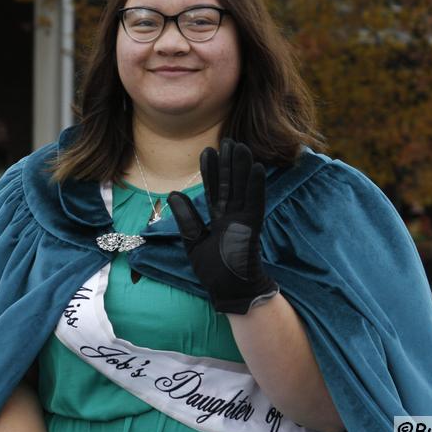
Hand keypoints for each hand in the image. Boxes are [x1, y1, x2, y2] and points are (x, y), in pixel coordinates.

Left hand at [168, 138, 278, 314]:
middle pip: (229, 184)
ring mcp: (243, 220)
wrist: (230, 292)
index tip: (208, 151)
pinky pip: (255, 202)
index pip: (213, 190)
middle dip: (227, 163)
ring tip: (240, 145)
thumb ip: (186, 218)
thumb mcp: (193, 242)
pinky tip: (257, 167)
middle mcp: (232, 216)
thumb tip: (174, 194)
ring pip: (242, 187)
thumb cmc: (214, 272)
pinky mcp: (252, 227)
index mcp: (219, 219)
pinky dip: (256, 185)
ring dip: (242, 167)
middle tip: (227, 140)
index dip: (210, 171)